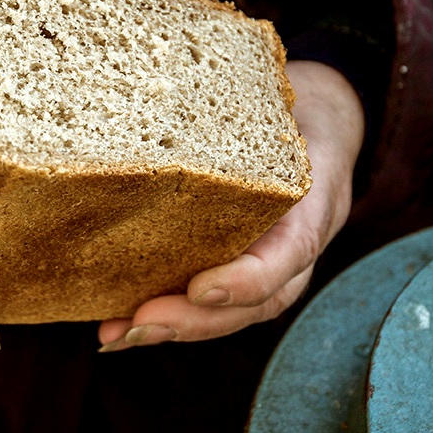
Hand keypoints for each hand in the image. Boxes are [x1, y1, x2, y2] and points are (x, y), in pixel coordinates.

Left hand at [98, 60, 364, 350]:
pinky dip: (163, 316)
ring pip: (229, 313)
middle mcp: (293, 247)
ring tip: (114, 336)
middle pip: (254, 303)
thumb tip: (168, 95)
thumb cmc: (290, 107)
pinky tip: (114, 327)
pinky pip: (207, 302)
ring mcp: (269, 264)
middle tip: (138, 323)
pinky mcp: (237, 265)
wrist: (318, 119)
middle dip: (194, 321)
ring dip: (171, 329)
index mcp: (313, 203)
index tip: (201, 287)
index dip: (247, 279)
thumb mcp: (281, 103)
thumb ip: (251, 114)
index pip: (289, 254)